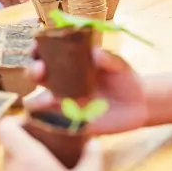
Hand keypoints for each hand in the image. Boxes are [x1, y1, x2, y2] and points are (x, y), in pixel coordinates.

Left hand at [0, 116, 102, 170]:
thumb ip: (93, 158)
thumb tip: (94, 142)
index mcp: (28, 158)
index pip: (3, 127)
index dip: (13, 122)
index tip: (31, 124)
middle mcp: (12, 168)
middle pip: (7, 144)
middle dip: (23, 142)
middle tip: (44, 145)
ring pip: (9, 162)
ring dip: (23, 160)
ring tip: (44, 164)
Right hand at [25, 47, 147, 134]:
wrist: (139, 106)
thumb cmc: (124, 79)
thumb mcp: (119, 66)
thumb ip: (108, 59)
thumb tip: (94, 52)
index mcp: (67, 62)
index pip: (43, 53)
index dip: (36, 49)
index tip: (37, 47)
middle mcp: (59, 81)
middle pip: (34, 74)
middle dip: (32, 70)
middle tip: (41, 69)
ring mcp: (62, 102)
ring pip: (36, 101)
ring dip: (38, 100)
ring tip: (52, 99)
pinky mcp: (69, 121)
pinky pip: (52, 123)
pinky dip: (52, 122)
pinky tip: (62, 118)